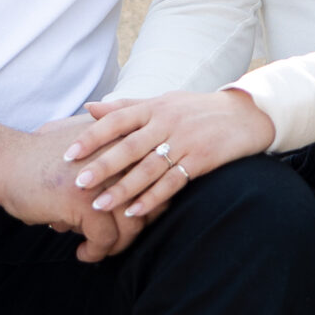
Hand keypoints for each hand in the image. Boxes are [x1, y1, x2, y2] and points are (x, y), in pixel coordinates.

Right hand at [0, 122, 146, 262]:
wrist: (4, 161)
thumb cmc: (42, 159)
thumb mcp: (83, 149)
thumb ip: (110, 164)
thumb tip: (137, 207)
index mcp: (122, 140)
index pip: (156, 177)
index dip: (149, 205)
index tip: (133, 220)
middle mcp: (119, 157)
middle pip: (148, 203)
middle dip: (134, 228)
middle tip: (117, 241)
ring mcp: (103, 179)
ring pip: (130, 225)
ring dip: (116, 245)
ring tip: (99, 250)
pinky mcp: (85, 201)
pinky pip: (105, 238)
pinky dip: (96, 252)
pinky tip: (83, 253)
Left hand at [64, 86, 276, 222]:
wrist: (244, 115)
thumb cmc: (196, 110)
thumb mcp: (162, 102)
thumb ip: (125, 108)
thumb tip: (89, 108)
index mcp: (154, 107)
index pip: (116, 120)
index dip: (91, 137)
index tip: (69, 154)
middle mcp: (167, 122)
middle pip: (129, 146)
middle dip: (102, 166)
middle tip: (78, 183)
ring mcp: (185, 141)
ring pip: (148, 168)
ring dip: (123, 189)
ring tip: (99, 205)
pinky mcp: (201, 159)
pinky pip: (173, 182)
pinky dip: (153, 198)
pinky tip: (134, 212)